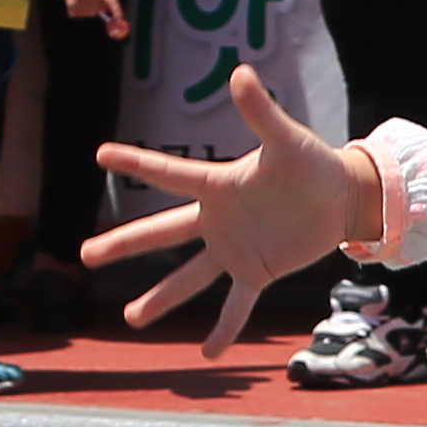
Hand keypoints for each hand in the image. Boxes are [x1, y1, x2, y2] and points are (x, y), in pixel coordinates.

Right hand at [81, 63, 379, 353]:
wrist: (341, 196)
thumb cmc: (311, 163)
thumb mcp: (286, 139)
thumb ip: (260, 111)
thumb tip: (239, 72)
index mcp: (217, 186)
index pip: (168, 174)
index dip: (135, 162)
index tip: (100, 154)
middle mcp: (216, 220)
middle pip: (161, 233)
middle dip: (123, 244)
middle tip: (84, 255)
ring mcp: (233, 249)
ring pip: (188, 277)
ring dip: (161, 298)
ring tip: (131, 319)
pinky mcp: (257, 270)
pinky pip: (236, 303)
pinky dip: (225, 327)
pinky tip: (209, 354)